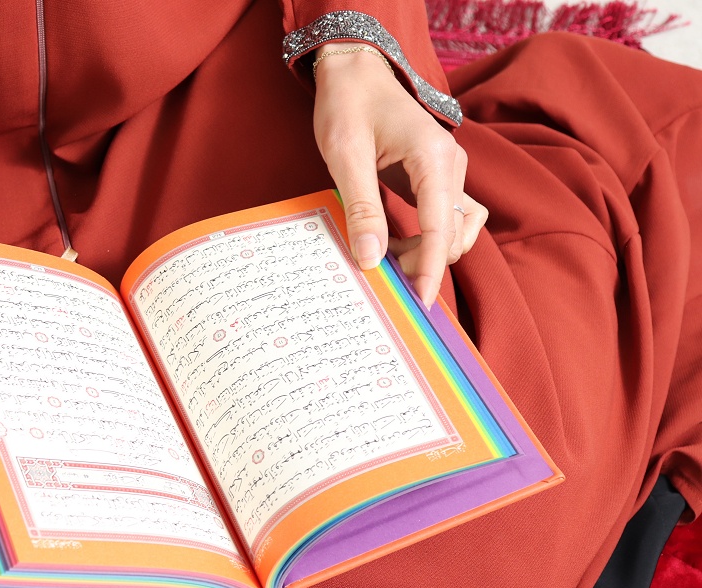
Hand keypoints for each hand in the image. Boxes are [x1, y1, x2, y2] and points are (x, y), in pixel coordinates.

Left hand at [312, 43, 486, 307]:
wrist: (356, 72)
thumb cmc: (348, 105)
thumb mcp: (345, 155)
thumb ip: (362, 207)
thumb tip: (371, 258)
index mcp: (433, 157)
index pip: (441, 228)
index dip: (432, 270)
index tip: (421, 303)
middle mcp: (452, 165)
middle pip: (453, 235)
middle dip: (423, 261)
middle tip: (378, 270)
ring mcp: (450, 171)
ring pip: (455, 230)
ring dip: (427, 251)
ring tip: (385, 252)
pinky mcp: (439, 177)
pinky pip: (447, 218)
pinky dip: (428, 238)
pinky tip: (395, 241)